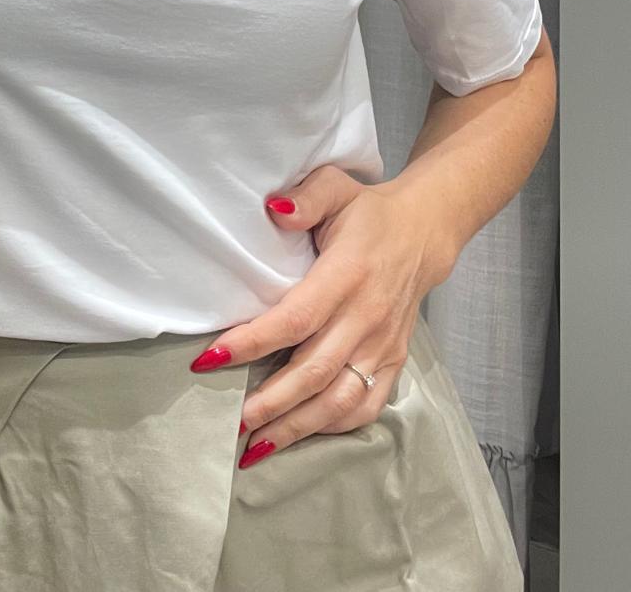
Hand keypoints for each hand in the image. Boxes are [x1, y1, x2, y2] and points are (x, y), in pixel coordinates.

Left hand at [189, 166, 455, 466]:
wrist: (423, 234)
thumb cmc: (366, 213)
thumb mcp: (335, 187)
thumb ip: (305, 198)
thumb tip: (273, 210)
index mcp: (347, 275)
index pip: (295, 319)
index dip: (252, 342)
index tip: (210, 359)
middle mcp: (366, 317)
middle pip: (314, 371)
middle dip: (270, 402)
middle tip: (230, 420)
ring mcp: (383, 345)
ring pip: (340, 400)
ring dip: (298, 426)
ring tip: (256, 445)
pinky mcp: (394, 362)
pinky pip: (366, 406)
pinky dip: (333, 427)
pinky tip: (300, 435)